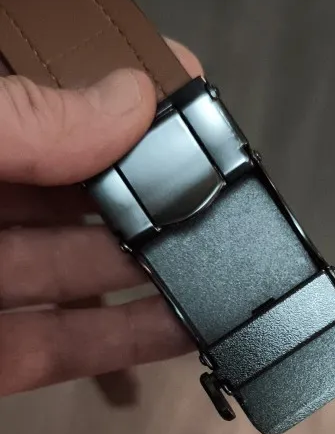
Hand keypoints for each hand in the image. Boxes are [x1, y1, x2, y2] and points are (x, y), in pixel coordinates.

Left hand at [0, 41, 201, 396]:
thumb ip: (18, 122)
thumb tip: (124, 100)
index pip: (42, 104)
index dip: (109, 94)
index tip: (178, 86)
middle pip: (69, 190)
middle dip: (142, 188)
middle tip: (206, 189)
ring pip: (76, 271)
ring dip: (149, 269)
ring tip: (215, 259)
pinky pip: (61, 346)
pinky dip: (125, 340)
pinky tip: (181, 327)